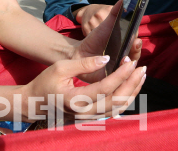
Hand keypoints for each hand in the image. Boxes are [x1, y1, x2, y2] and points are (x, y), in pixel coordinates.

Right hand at [21, 55, 145, 120]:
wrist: (35, 103)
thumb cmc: (46, 82)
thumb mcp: (60, 68)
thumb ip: (83, 64)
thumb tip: (106, 59)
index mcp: (75, 100)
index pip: (104, 89)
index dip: (120, 75)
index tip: (130, 62)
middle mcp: (84, 113)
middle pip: (116, 101)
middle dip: (131, 84)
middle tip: (141, 68)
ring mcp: (89, 118)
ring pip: (118, 109)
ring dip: (132, 92)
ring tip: (141, 76)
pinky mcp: (92, 118)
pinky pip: (114, 111)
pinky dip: (126, 99)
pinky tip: (132, 86)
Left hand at [71, 0, 141, 82]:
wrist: (80, 53)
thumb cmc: (95, 39)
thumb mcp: (106, 24)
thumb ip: (116, 12)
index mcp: (126, 47)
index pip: (136, 46)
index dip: (137, 43)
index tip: (136, 38)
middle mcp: (125, 59)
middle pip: (135, 58)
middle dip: (136, 52)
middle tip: (134, 45)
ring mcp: (119, 70)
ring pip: (130, 70)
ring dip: (130, 64)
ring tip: (126, 58)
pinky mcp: (111, 80)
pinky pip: (120, 80)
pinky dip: (122, 76)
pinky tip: (119, 70)